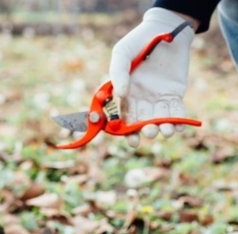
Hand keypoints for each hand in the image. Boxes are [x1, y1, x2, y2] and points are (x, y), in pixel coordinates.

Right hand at [109, 8, 194, 147]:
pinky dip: (178, 120)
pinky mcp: (174, 94)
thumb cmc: (138, 41)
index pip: (123, 117)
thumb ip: (118, 73)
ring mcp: (158, 97)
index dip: (126, 131)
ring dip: (162, 128)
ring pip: (159, 119)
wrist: (165, 30)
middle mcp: (140, 99)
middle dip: (145, 131)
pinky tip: (178, 126)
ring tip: (165, 131)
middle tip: (149, 132)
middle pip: (141, 122)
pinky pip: (176, 111)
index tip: (131, 140)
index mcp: (124, 93)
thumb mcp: (122, 53)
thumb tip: (119, 95)